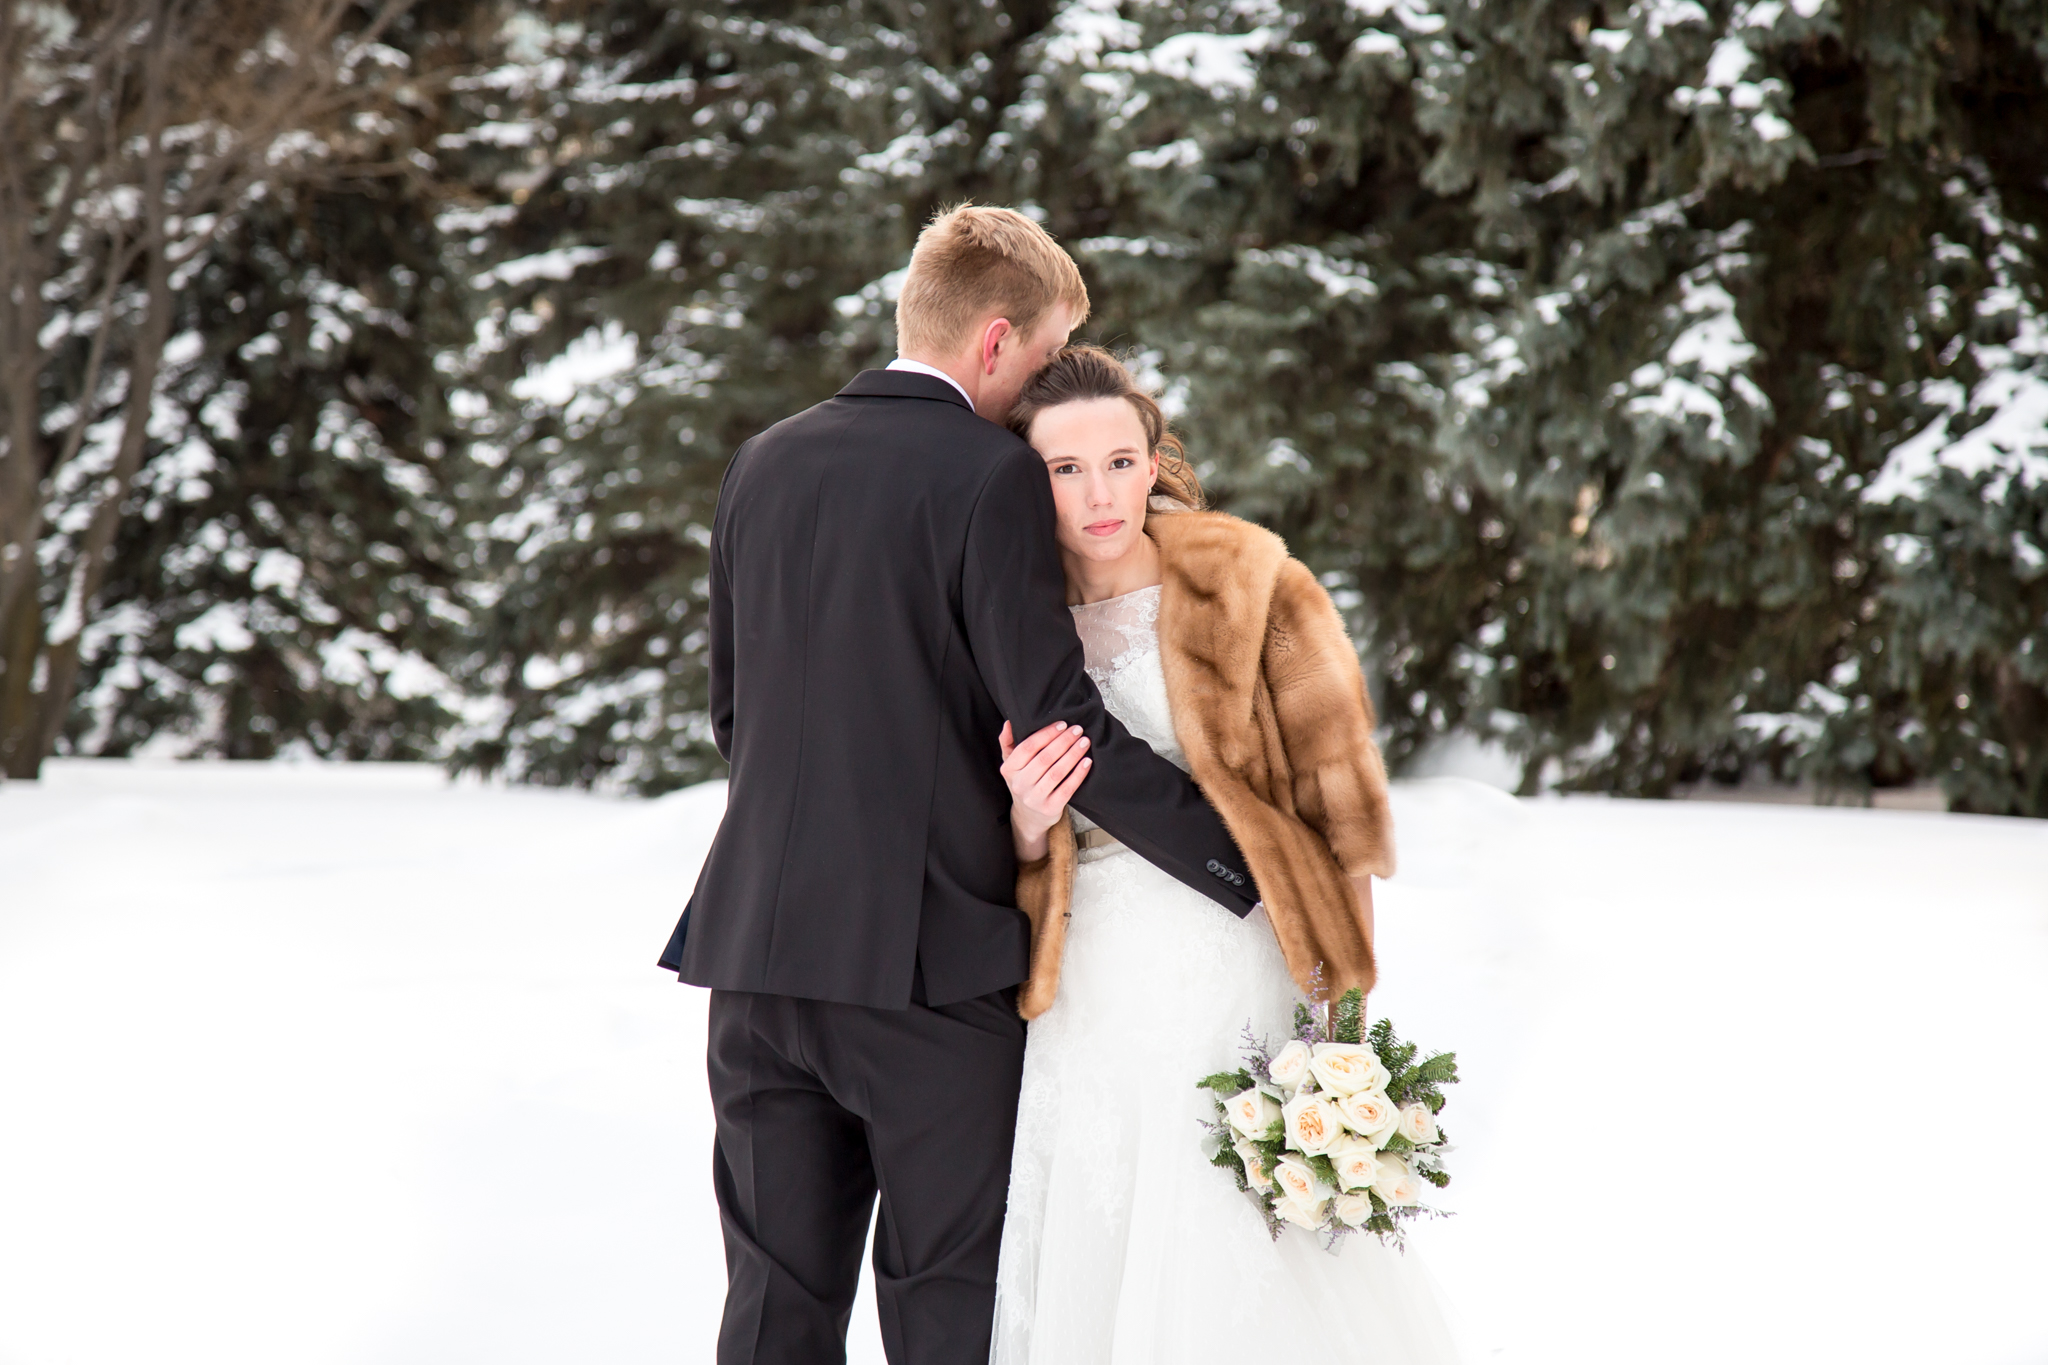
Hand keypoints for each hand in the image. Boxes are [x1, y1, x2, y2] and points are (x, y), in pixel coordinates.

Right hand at [999, 719, 1091, 861]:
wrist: (1029, 817)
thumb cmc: (1024, 782)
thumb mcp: (1012, 764)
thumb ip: (1008, 742)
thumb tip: (1009, 723)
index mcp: (1009, 769)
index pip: (1027, 747)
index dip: (1046, 734)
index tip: (1062, 724)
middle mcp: (1020, 784)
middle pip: (1044, 759)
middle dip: (1063, 741)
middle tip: (1077, 730)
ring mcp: (1035, 798)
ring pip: (1056, 772)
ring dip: (1073, 755)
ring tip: (1084, 742)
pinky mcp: (1050, 808)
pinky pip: (1067, 789)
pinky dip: (1078, 774)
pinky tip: (1087, 762)